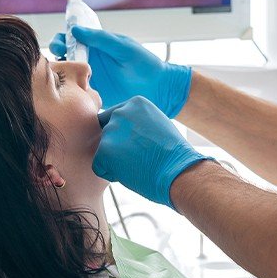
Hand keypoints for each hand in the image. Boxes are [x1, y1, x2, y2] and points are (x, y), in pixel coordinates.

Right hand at [49, 28, 191, 117]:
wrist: (158, 88)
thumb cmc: (144, 63)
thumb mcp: (123, 47)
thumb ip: (101, 39)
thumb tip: (75, 30)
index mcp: (96, 45)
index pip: (72, 38)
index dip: (62, 38)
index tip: (60, 42)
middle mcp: (90, 60)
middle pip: (65, 54)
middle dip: (58, 53)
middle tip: (59, 55)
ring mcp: (90, 77)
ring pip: (67, 73)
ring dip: (60, 71)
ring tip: (61, 72)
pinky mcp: (92, 93)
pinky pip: (75, 90)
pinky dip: (68, 89)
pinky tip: (68, 89)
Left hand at [95, 96, 212, 208]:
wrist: (177, 170)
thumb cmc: (172, 153)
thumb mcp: (157, 123)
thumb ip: (137, 121)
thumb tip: (123, 128)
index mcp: (134, 103)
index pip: (115, 118)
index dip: (127, 137)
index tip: (143, 144)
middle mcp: (120, 112)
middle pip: (108, 134)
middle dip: (120, 148)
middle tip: (141, 156)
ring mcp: (111, 131)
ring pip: (104, 150)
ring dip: (116, 160)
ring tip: (138, 164)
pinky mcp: (104, 151)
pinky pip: (99, 166)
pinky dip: (111, 174)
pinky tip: (131, 173)